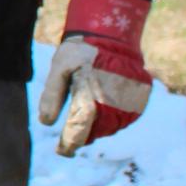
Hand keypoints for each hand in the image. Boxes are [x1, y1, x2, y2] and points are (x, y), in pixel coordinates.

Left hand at [37, 0, 152, 155]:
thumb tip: (45, 122)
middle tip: (72, 135)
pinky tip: (104, 107)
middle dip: (82, 135)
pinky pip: (124, 118)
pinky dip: (113, 118)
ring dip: (97, 128)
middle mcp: (113, 106)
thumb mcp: (59, 69)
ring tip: (87, 116)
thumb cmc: (81, 52)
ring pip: (110, 128)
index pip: (77, 132)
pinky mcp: (140, 100)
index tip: (62, 151)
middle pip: (94, 133)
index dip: (68, 144)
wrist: (114, 35)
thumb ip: (52, 96)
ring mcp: (130, 104)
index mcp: (90, 99)